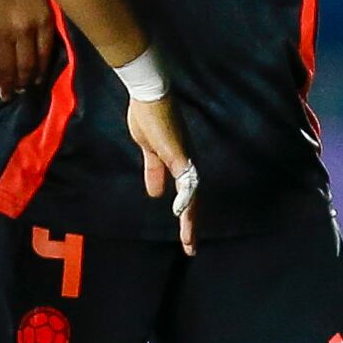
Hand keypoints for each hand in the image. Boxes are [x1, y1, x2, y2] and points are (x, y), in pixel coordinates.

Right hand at [0, 0, 57, 102]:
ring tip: (6, 95)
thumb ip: (45, 19)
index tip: (37, 81)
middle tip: (22, 91)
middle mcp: (24, 32)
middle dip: (23, 82)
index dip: (40, 72)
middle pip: (25, 66)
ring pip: (6, 68)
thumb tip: (43, 45)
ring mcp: (2, 35)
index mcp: (42, 20)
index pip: (44, 55)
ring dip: (6, 85)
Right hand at [126, 95, 198, 253]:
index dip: (187, 215)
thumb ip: (153, 171)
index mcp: (180, 162)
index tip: (185, 236)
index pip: (187, 194)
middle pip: (194, 199)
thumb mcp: (148, 150)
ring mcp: (185, 157)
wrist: (148, 94)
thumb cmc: (149, 116)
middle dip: (191, 225)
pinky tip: (183, 213)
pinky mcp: (179, 153)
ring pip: (193, 194)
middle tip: (190, 249)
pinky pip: (186, 180)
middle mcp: (188, 162)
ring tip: (188, 240)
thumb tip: (155, 195)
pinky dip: (186, 198)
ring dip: (190, 218)